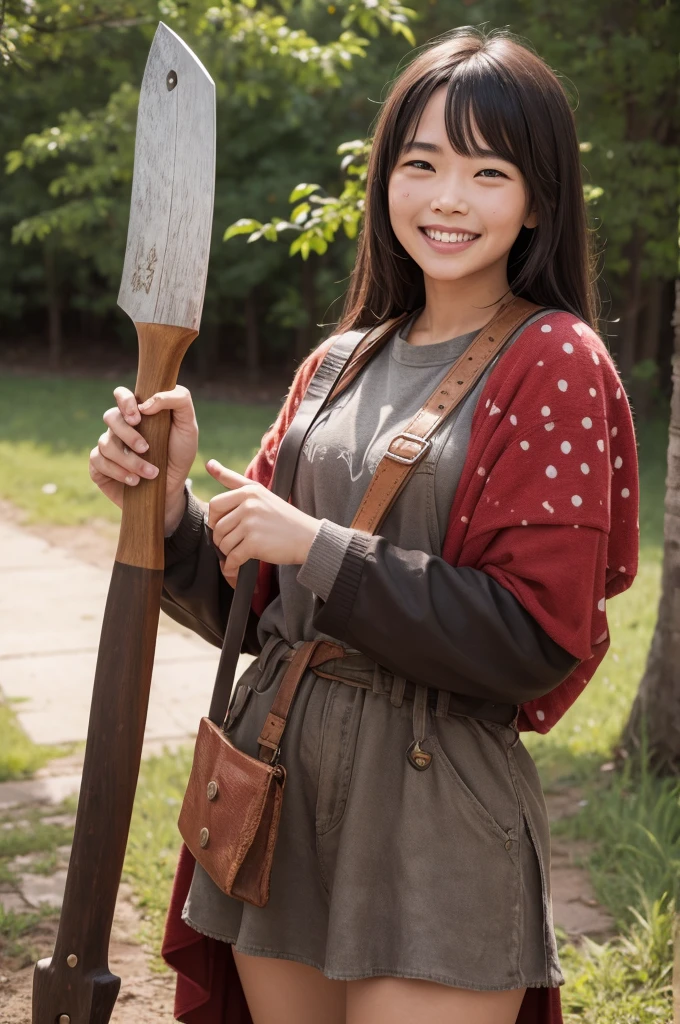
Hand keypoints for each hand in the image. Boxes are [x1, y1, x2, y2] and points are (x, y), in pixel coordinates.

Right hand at [89, 384, 198, 530]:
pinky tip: (134, 481)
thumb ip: (178, 401)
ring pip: (105, 443)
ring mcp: (107, 446)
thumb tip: (145, 404)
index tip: (137, 418)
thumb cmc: (179, 455)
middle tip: (146, 449)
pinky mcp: (99, 466)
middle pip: (111, 417)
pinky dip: (118, 472)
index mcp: (137, 412)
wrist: (172, 489)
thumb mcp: (188, 426)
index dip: (125, 401)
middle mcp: (119, 427)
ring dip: (129, 460)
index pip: (122, 395)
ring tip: (150, 473)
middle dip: (129, 435)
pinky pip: (97, 462)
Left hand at [206, 459, 321, 587]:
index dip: (215, 520)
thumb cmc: (282, 517)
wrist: (307, 538)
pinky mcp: (254, 543)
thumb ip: (233, 479)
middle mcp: (248, 505)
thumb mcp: (260, 492)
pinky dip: (232, 566)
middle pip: (217, 526)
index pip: (215, 504)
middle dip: (220, 539)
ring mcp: (251, 524)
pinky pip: (232, 557)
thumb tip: (209, 463)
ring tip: (239, 553)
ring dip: (228, 553)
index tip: (224, 526)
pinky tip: (237, 567)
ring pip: (223, 543)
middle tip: (231, 543)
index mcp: (248, 492)